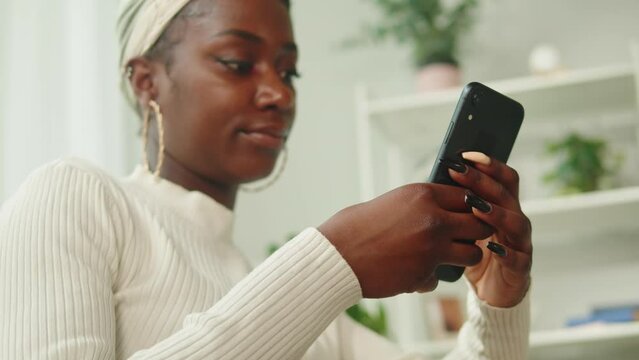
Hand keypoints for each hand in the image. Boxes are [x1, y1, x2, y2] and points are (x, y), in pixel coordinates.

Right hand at [318, 183, 493, 298]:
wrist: (336, 255)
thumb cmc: (355, 227)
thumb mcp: (392, 202)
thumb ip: (420, 205)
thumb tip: (441, 209)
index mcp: (423, 194)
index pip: (467, 196)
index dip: (468, 207)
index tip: (464, 214)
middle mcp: (433, 219)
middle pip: (480, 223)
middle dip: (474, 232)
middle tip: (460, 237)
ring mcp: (432, 248)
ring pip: (473, 254)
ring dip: (461, 256)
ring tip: (443, 256)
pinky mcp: (424, 274)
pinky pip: (440, 277)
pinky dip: (427, 277)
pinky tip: (408, 272)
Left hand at [447, 152, 532, 307]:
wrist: (490, 293)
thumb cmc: (474, 253)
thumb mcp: (463, 227)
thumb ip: (458, 207)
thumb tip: (436, 179)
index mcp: (503, 208)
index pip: (503, 179)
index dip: (489, 165)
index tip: (466, 153)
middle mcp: (515, 221)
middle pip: (505, 194)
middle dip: (482, 181)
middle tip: (459, 171)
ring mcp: (520, 244)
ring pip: (516, 222)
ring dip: (496, 213)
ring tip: (476, 208)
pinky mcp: (520, 269)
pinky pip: (517, 258)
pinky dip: (506, 253)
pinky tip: (492, 249)